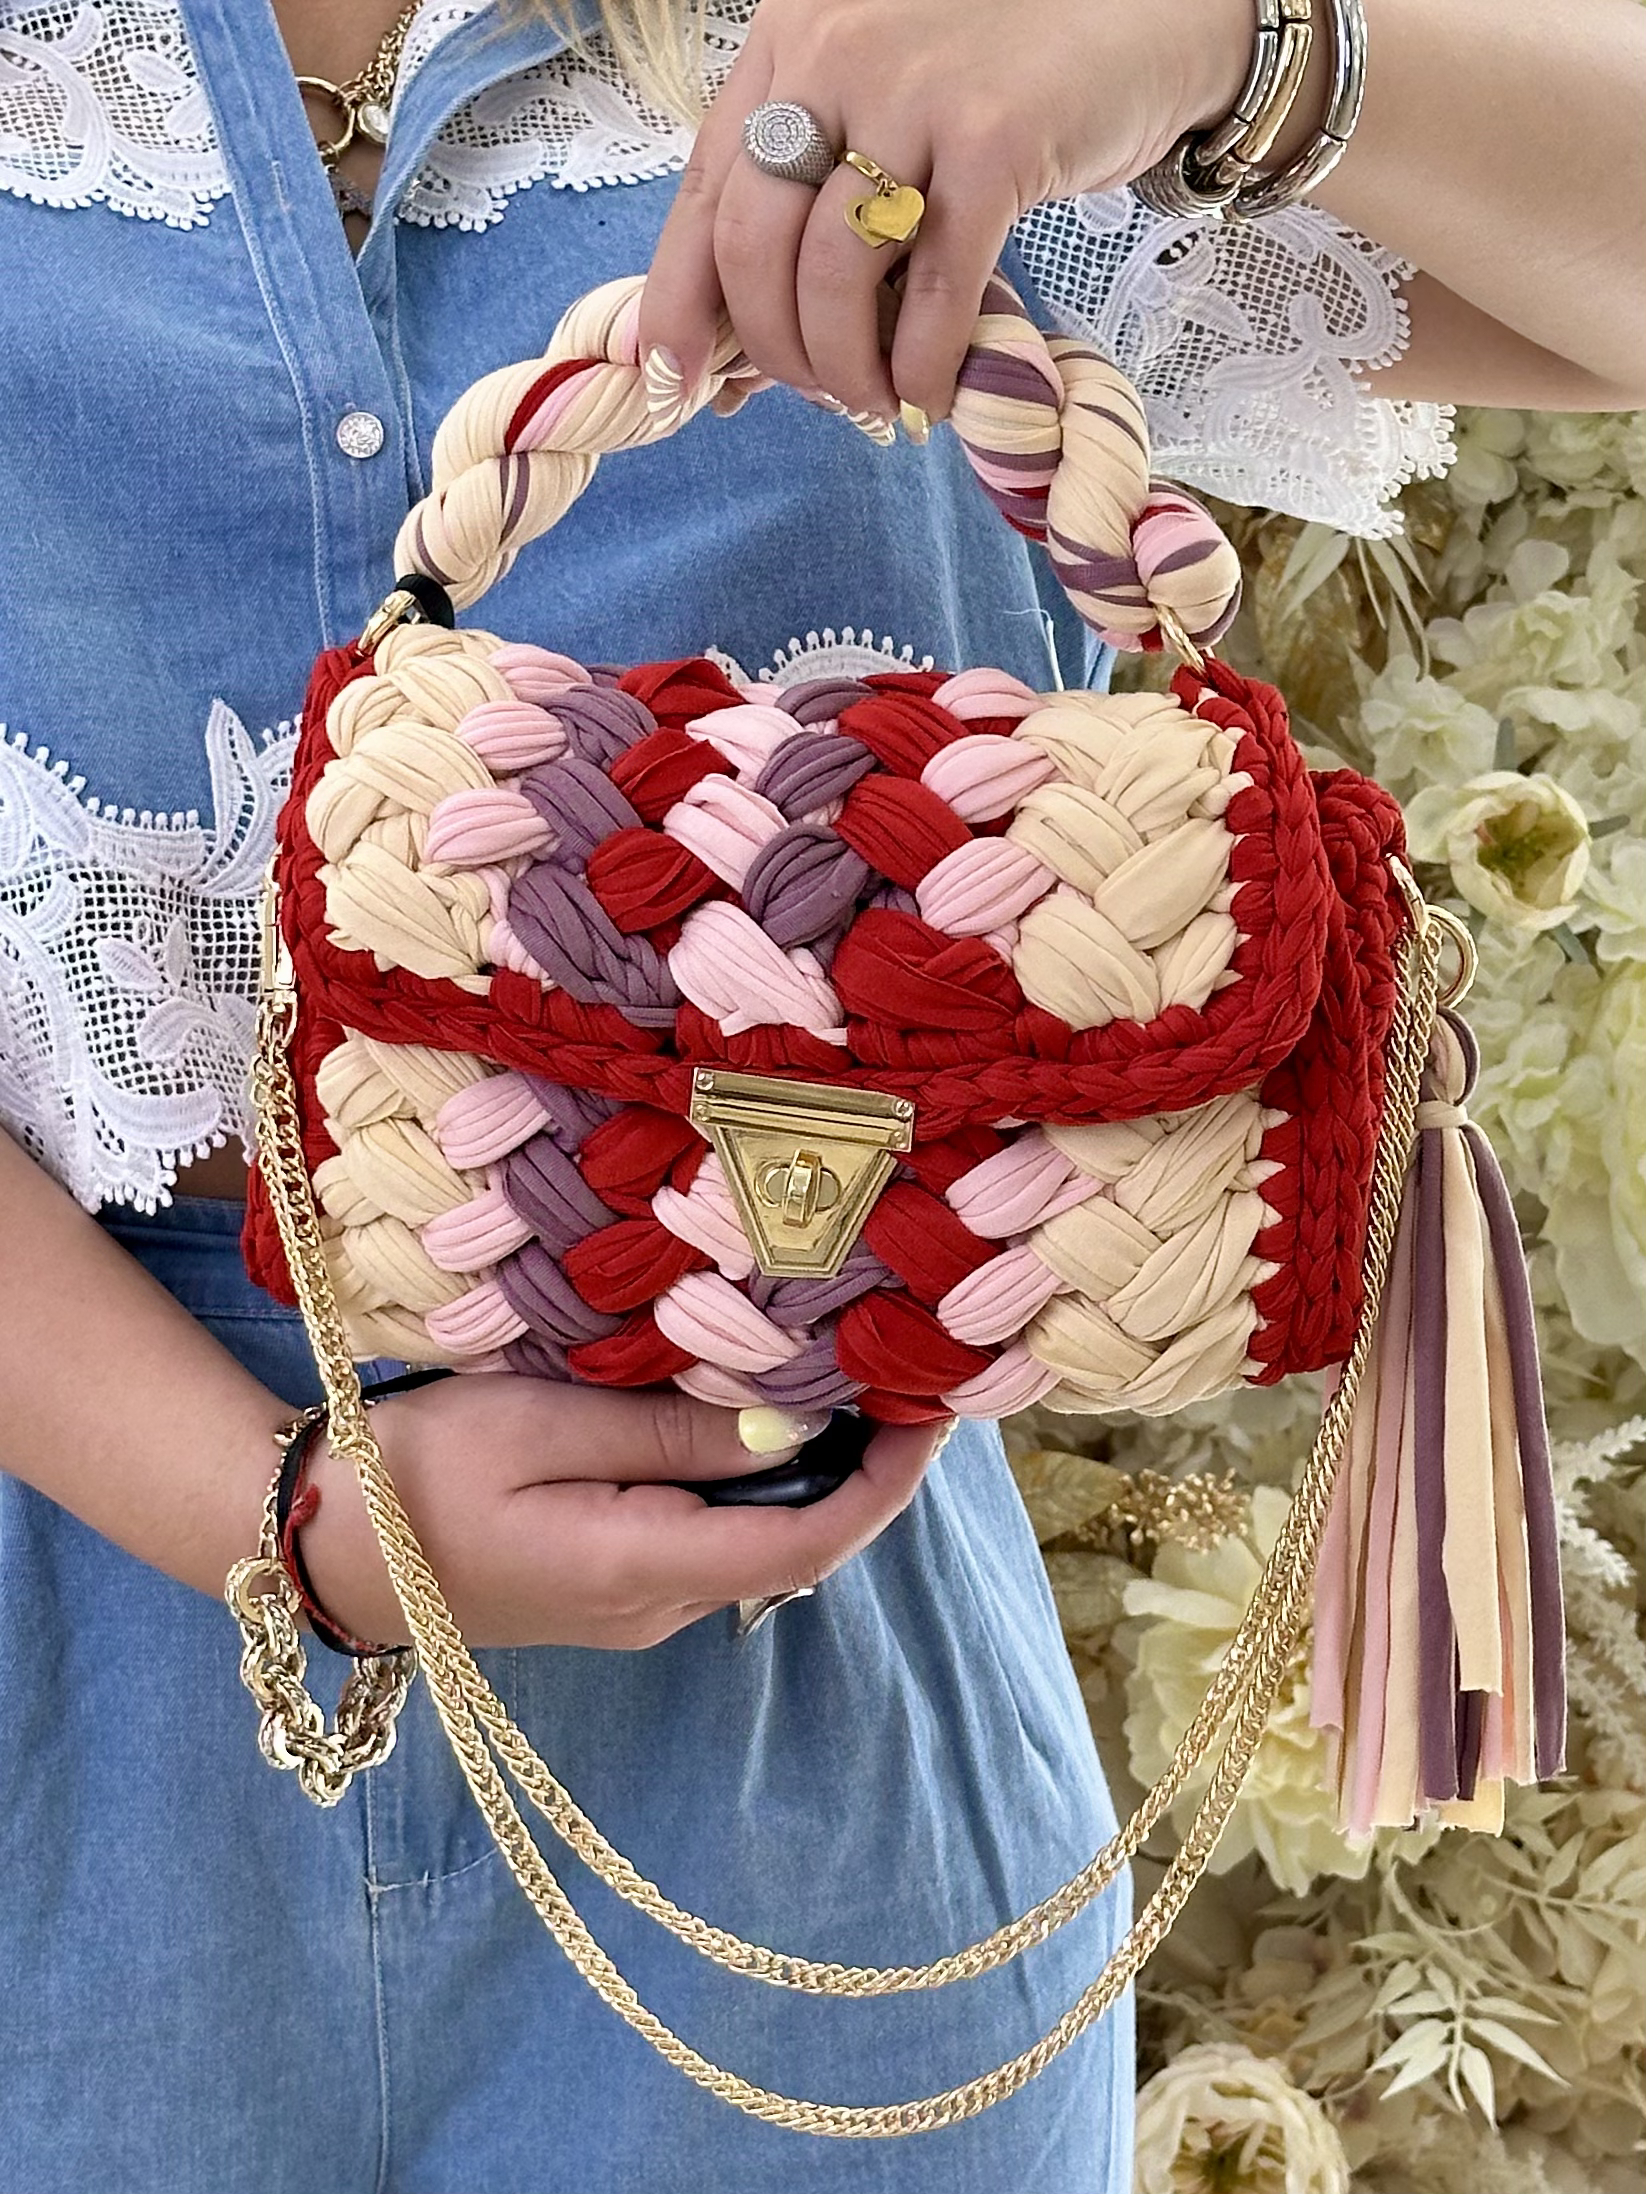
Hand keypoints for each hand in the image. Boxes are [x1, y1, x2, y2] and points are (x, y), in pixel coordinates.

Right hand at [297, 1375, 945, 1650]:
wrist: (318, 1549)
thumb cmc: (417, 1474)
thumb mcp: (542, 1426)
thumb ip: (672, 1434)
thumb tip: (795, 1427)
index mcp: (648, 1569)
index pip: (818, 1540)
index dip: (892, 1478)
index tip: (938, 1405)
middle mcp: (660, 1607)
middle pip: (805, 1544)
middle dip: (872, 1466)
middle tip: (911, 1369)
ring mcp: (638, 1608)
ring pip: (765, 1541)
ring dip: (822, 1472)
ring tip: (857, 1379)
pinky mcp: (615, 1590)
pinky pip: (718, 1539)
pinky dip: (764, 1484)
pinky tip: (768, 1418)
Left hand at [639, 0, 1249, 427]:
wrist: (1152, 15)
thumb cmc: (1007, 76)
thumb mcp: (883, 109)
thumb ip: (811, 203)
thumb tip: (738, 363)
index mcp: (793, 40)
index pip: (705, 191)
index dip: (680, 302)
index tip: (672, 382)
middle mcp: (838, 51)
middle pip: (755, 243)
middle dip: (773, 349)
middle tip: (814, 397)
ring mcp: (916, 93)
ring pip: (836, 279)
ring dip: (847, 371)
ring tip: (875, 403)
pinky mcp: (997, 143)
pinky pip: (933, 294)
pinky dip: (922, 367)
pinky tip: (928, 397)